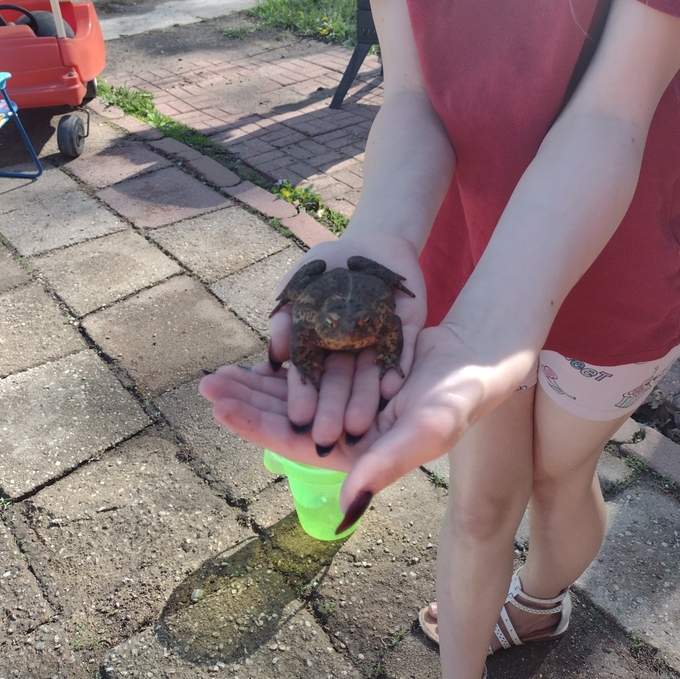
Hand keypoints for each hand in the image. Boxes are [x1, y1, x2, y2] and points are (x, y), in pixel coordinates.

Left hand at [200, 323, 528, 530]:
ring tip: (220, 370)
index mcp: (358, 457)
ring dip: (258, 385)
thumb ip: (386, 466)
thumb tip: (344, 511)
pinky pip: (308, 376)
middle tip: (206, 382)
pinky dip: (284, 366)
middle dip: (245, 402)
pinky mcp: (351, 382)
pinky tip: (260, 356)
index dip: (256, 426)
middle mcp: (347, 437)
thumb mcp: (427, 428)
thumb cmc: (460, 397)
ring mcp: (347, 409)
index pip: (294, 444)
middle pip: (285, 420)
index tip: (219, 406)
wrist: (480, 359)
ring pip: (292, 398)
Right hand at [267, 234, 426, 450]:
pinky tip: (391, 389)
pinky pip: (401, 356)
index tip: (296, 418)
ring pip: (369, 380)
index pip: (306, 377)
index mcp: (317, 347)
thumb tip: (275, 358)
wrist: (370, 242)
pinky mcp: (404, 336)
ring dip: (363, 402)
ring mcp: (375, 347)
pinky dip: (395, 371)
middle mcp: (345, 355)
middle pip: (337, 387)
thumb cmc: (326, 266)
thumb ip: (285, 318)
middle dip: (330, 410)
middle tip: (325, 436)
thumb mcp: (298, 286)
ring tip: (359, 425)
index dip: (301, 397)